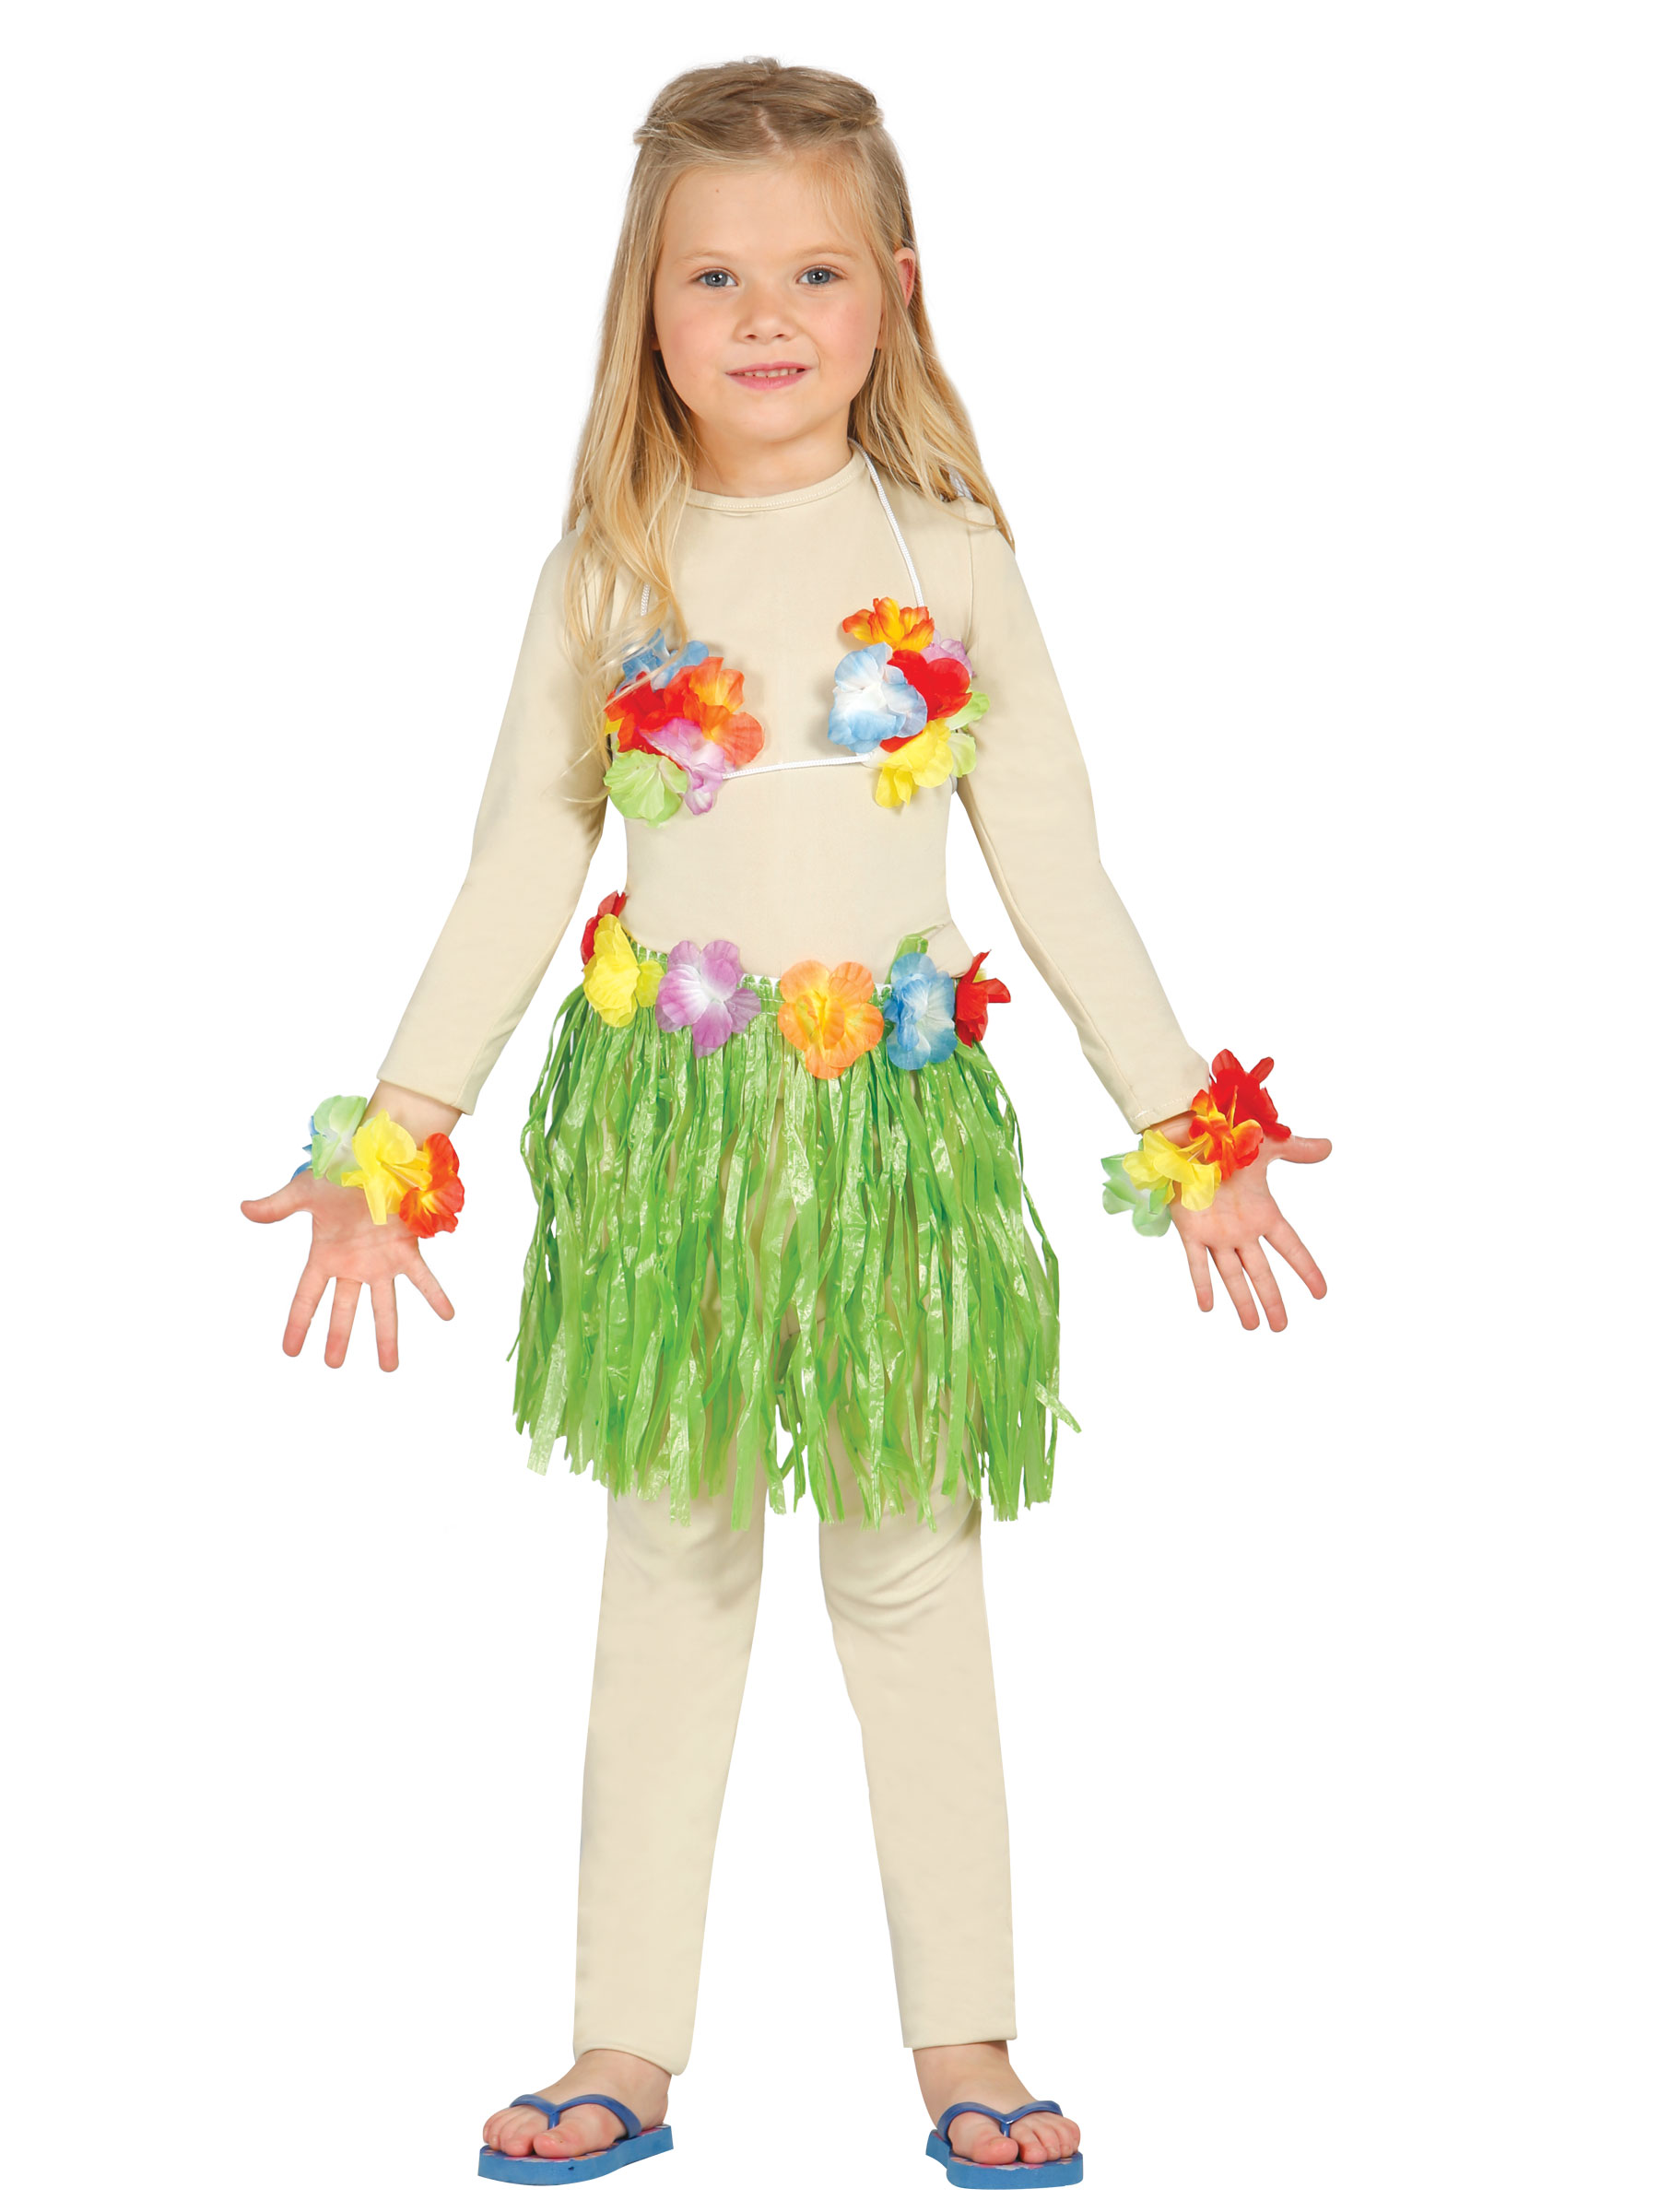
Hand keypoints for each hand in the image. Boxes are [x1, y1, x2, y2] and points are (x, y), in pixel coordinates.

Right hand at [240, 1170, 454, 1369]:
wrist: (375, 1154)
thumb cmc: (338, 1171)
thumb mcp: (304, 1192)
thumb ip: (278, 1206)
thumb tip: (244, 1208)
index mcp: (325, 1255)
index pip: (307, 1297)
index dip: (299, 1323)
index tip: (290, 1351)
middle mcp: (353, 1265)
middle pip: (345, 1309)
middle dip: (339, 1337)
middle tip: (333, 1365)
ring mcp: (380, 1260)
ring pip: (384, 1306)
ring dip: (387, 1336)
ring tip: (390, 1367)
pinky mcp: (407, 1249)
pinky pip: (423, 1278)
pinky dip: (436, 1296)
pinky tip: (448, 1315)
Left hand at [1160, 1124, 1331, 1331]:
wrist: (1188, 1134)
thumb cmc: (1228, 1137)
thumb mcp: (1267, 1146)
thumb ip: (1296, 1151)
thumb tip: (1329, 1147)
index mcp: (1263, 1213)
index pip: (1290, 1247)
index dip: (1306, 1269)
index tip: (1322, 1293)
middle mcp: (1241, 1229)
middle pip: (1260, 1272)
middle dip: (1272, 1300)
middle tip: (1281, 1328)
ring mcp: (1216, 1233)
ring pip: (1232, 1275)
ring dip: (1241, 1301)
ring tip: (1252, 1327)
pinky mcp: (1190, 1230)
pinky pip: (1197, 1263)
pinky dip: (1202, 1283)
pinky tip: (1207, 1306)